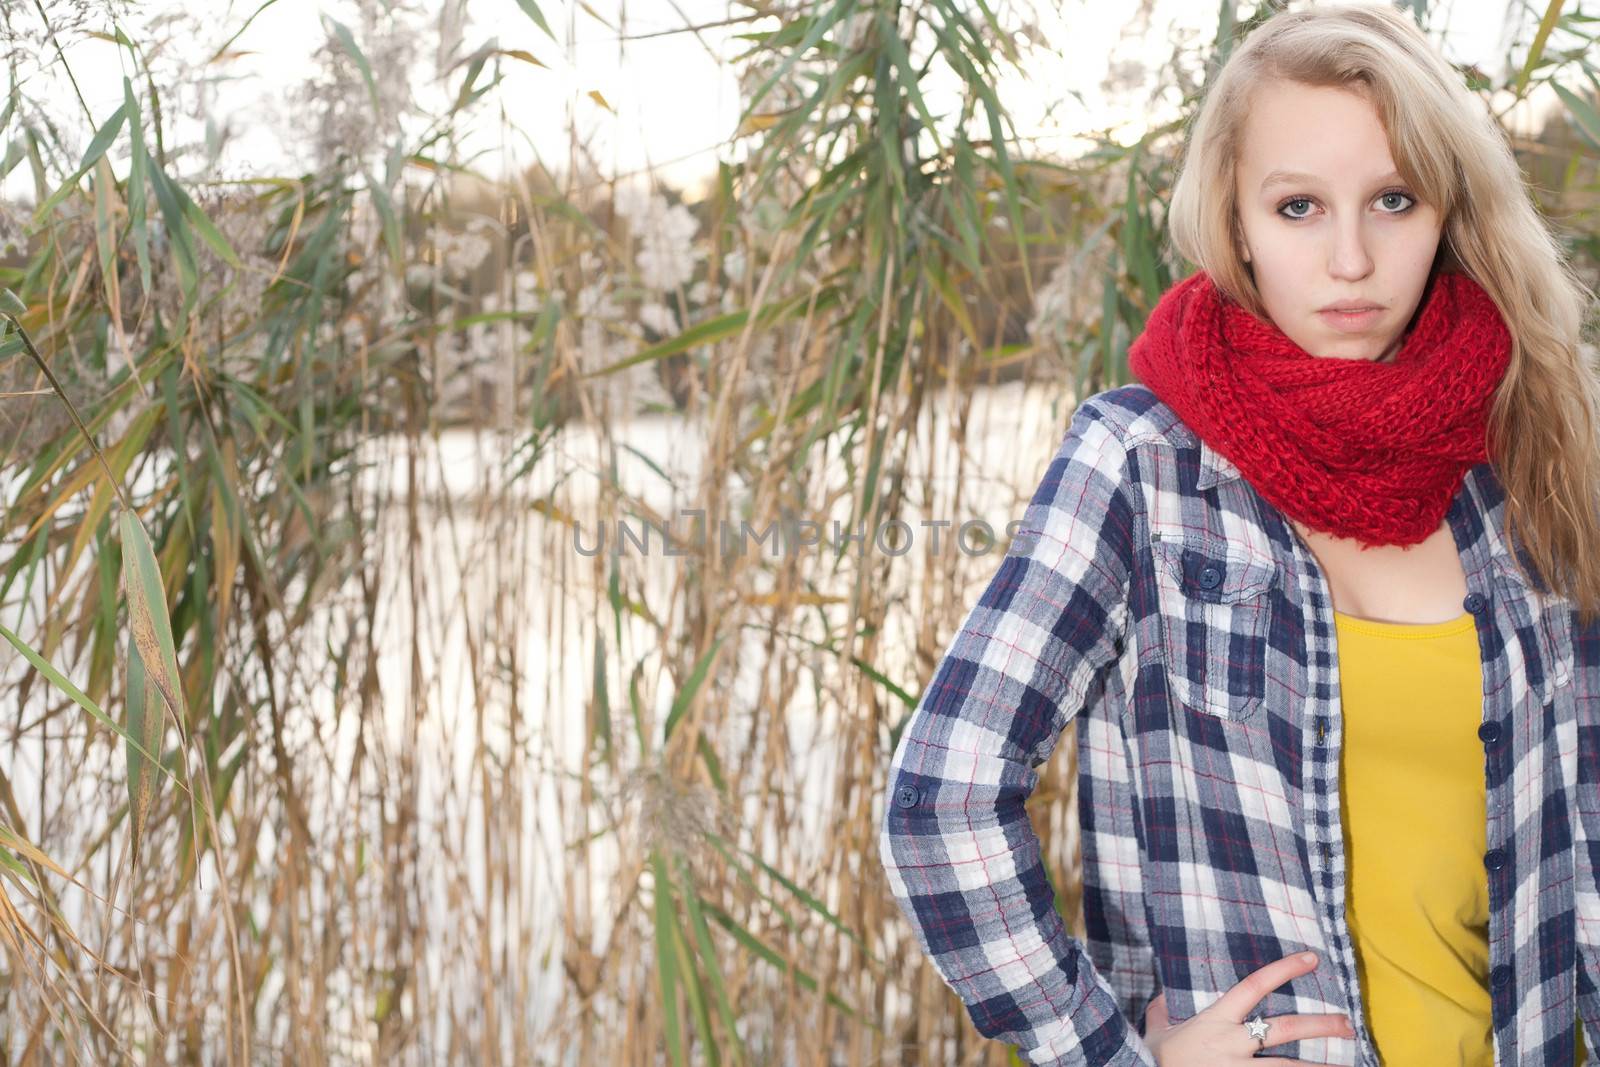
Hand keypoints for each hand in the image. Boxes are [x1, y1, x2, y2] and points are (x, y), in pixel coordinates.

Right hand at [1142, 951, 1355, 1064]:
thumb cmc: (1151, 1057)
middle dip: (1320, 1025)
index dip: (1284, 970)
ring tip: (1348, 1066)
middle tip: (1347, 1023)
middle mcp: (1232, 1043)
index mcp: (1215, 1020)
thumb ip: (1162, 1010)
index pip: (1255, 986)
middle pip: (1285, 1029)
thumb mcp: (1155, 1029)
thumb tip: (1163, 995)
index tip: (1311, 959)